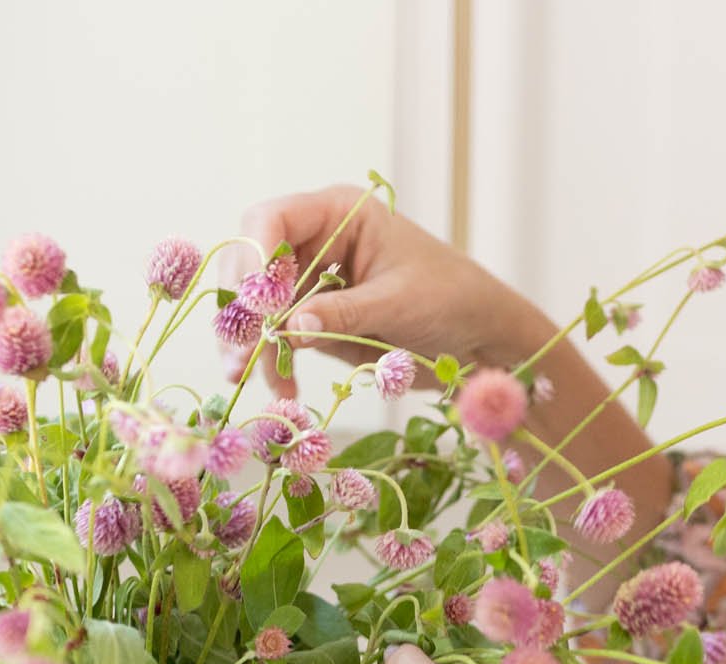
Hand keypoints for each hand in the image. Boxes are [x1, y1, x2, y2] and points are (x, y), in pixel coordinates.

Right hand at [239, 185, 548, 398]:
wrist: (482, 338)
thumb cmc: (453, 299)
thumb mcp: (397, 304)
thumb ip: (340, 314)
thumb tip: (287, 328)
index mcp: (339, 214)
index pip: (271, 221)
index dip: (252, 258)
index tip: (254, 304)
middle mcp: (317, 242)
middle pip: (255, 267)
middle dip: (246, 312)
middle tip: (242, 355)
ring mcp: (314, 283)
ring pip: (262, 309)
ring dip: (254, 346)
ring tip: (258, 380)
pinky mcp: (318, 320)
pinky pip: (282, 338)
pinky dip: (275, 362)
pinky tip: (282, 388)